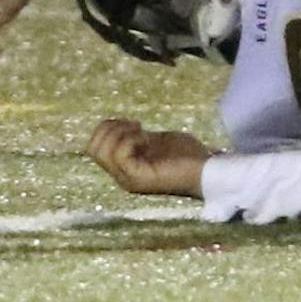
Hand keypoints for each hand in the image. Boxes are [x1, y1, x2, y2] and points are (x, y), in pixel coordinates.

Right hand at [87, 118, 212, 197]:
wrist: (208, 169)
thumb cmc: (186, 155)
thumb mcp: (155, 140)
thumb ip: (135, 136)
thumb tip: (117, 125)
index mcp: (124, 167)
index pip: (93, 147)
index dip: (107, 127)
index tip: (132, 123)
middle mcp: (121, 176)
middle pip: (92, 149)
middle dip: (109, 129)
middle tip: (133, 126)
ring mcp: (128, 178)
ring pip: (102, 152)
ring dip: (120, 133)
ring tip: (141, 131)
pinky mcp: (138, 178)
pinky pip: (120, 155)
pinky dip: (130, 140)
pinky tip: (147, 138)